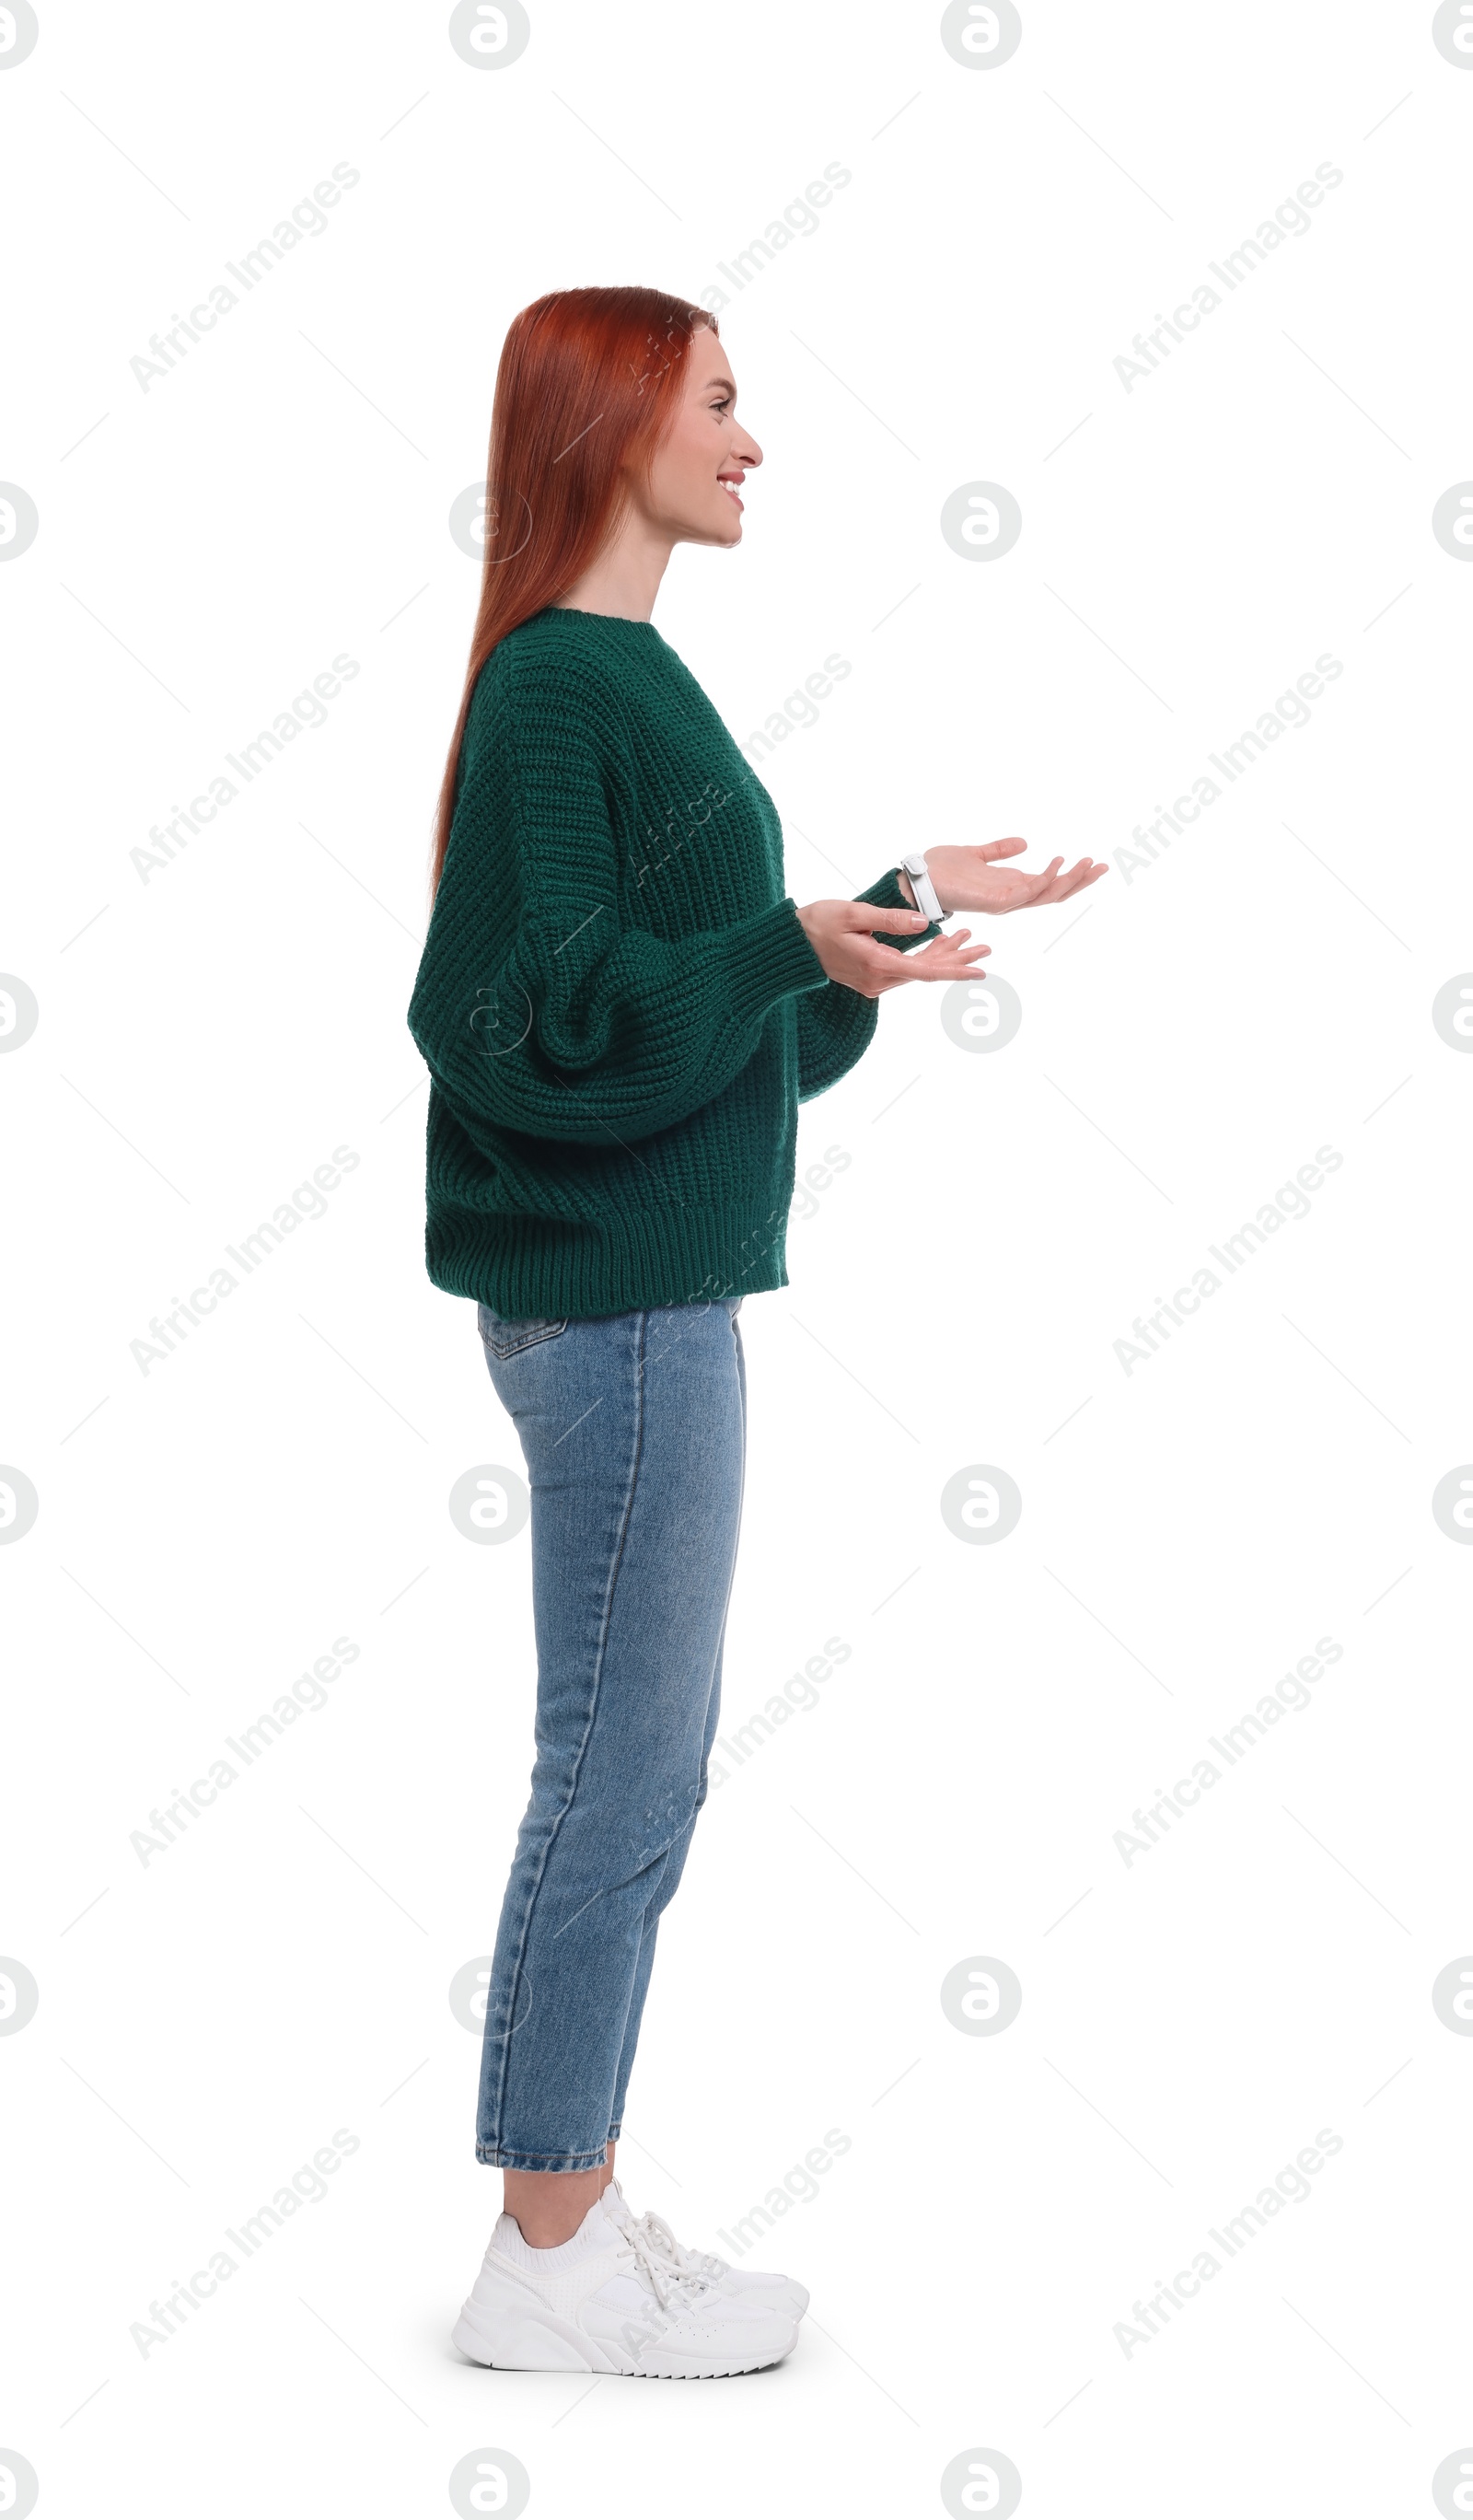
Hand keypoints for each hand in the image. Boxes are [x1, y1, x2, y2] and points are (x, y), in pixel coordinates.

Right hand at [796, 900, 990, 998]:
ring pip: (918, 971)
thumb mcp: (854, 913)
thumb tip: (926, 921)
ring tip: (968, 938)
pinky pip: (905, 970)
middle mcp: (878, 981)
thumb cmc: (818, 923)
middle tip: (985, 947)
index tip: (980, 969)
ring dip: (942, 956)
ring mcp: (874, 983)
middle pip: (927, 973)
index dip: (955, 969)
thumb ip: (891, 919)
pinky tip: (938, 943)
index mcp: (877, 965)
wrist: (791, 945)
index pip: (925, 971)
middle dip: (957, 959)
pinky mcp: (871, 978)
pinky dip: (924, 957)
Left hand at [908, 840, 1107, 914]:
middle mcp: (1011, 896)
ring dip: (1068, 881)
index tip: (1094, 862)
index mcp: (1011, 885)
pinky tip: (1054, 865)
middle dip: (1080, 881)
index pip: (1050, 884)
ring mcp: (1004, 901)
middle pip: (1055, 894)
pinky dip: (1042, 881)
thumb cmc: (943, 869)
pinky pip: (1025, 893)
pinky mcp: (993, 901)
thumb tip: (1024, 842)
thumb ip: (1000, 850)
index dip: (1073, 876)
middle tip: (1101, 866)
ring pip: (1046, 896)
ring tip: (1086, 863)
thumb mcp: (978, 853)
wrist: (919, 878)